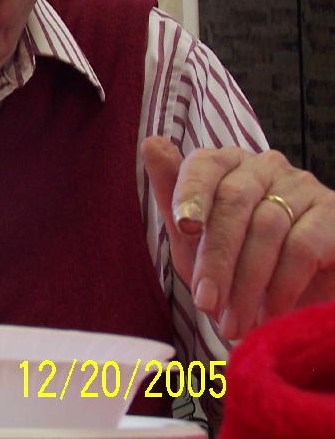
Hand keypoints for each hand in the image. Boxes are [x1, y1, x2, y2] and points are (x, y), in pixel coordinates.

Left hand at [142, 136, 334, 340]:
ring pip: (267, 227)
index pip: (205, 165)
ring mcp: (303, 187)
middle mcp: (265, 166)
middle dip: (216, 256)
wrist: (285, 304)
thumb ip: (172, 196)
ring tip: (232, 322)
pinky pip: (303, 247)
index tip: (184, 227)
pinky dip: (282, 286)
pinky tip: (270, 314)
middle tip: (206, 302)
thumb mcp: (191, 240)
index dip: (192, 193)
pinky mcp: (334, 214)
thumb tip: (151, 144)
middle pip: (234, 201)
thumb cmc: (229, 265)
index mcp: (226, 164)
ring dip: (246, 282)